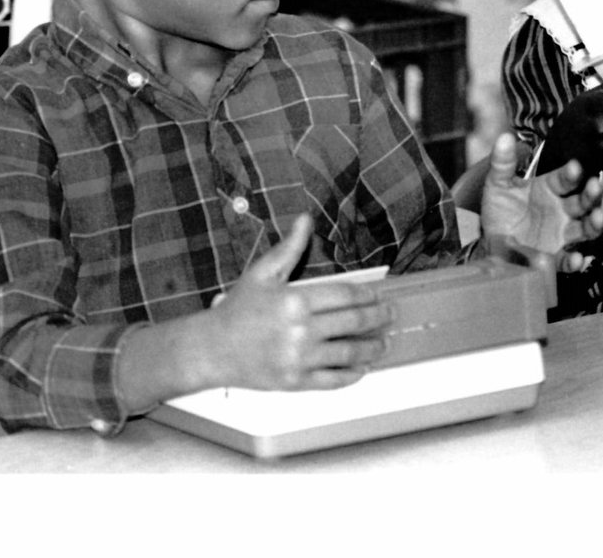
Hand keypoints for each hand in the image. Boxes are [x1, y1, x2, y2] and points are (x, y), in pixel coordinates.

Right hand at [206, 213, 391, 390]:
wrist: (211, 350)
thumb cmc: (237, 311)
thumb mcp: (262, 273)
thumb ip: (289, 248)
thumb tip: (305, 219)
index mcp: (295, 301)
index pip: (345, 296)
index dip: (368, 295)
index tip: (378, 295)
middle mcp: (300, 331)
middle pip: (354, 323)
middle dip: (379, 318)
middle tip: (391, 315)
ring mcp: (299, 359)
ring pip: (348, 354)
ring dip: (372, 349)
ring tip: (383, 343)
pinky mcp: (295, 382)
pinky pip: (332, 381)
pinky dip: (351, 376)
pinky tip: (360, 369)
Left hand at [479, 132, 602, 271]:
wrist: (491, 242)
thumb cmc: (500, 210)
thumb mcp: (498, 185)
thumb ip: (502, 163)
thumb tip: (505, 137)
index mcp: (550, 188)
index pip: (565, 178)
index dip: (571, 173)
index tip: (574, 167)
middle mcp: (562, 210)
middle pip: (583, 201)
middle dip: (592, 194)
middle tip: (596, 186)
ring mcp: (562, 234)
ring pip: (585, 228)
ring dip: (594, 223)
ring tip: (597, 218)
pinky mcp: (555, 257)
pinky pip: (568, 259)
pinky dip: (575, 261)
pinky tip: (578, 259)